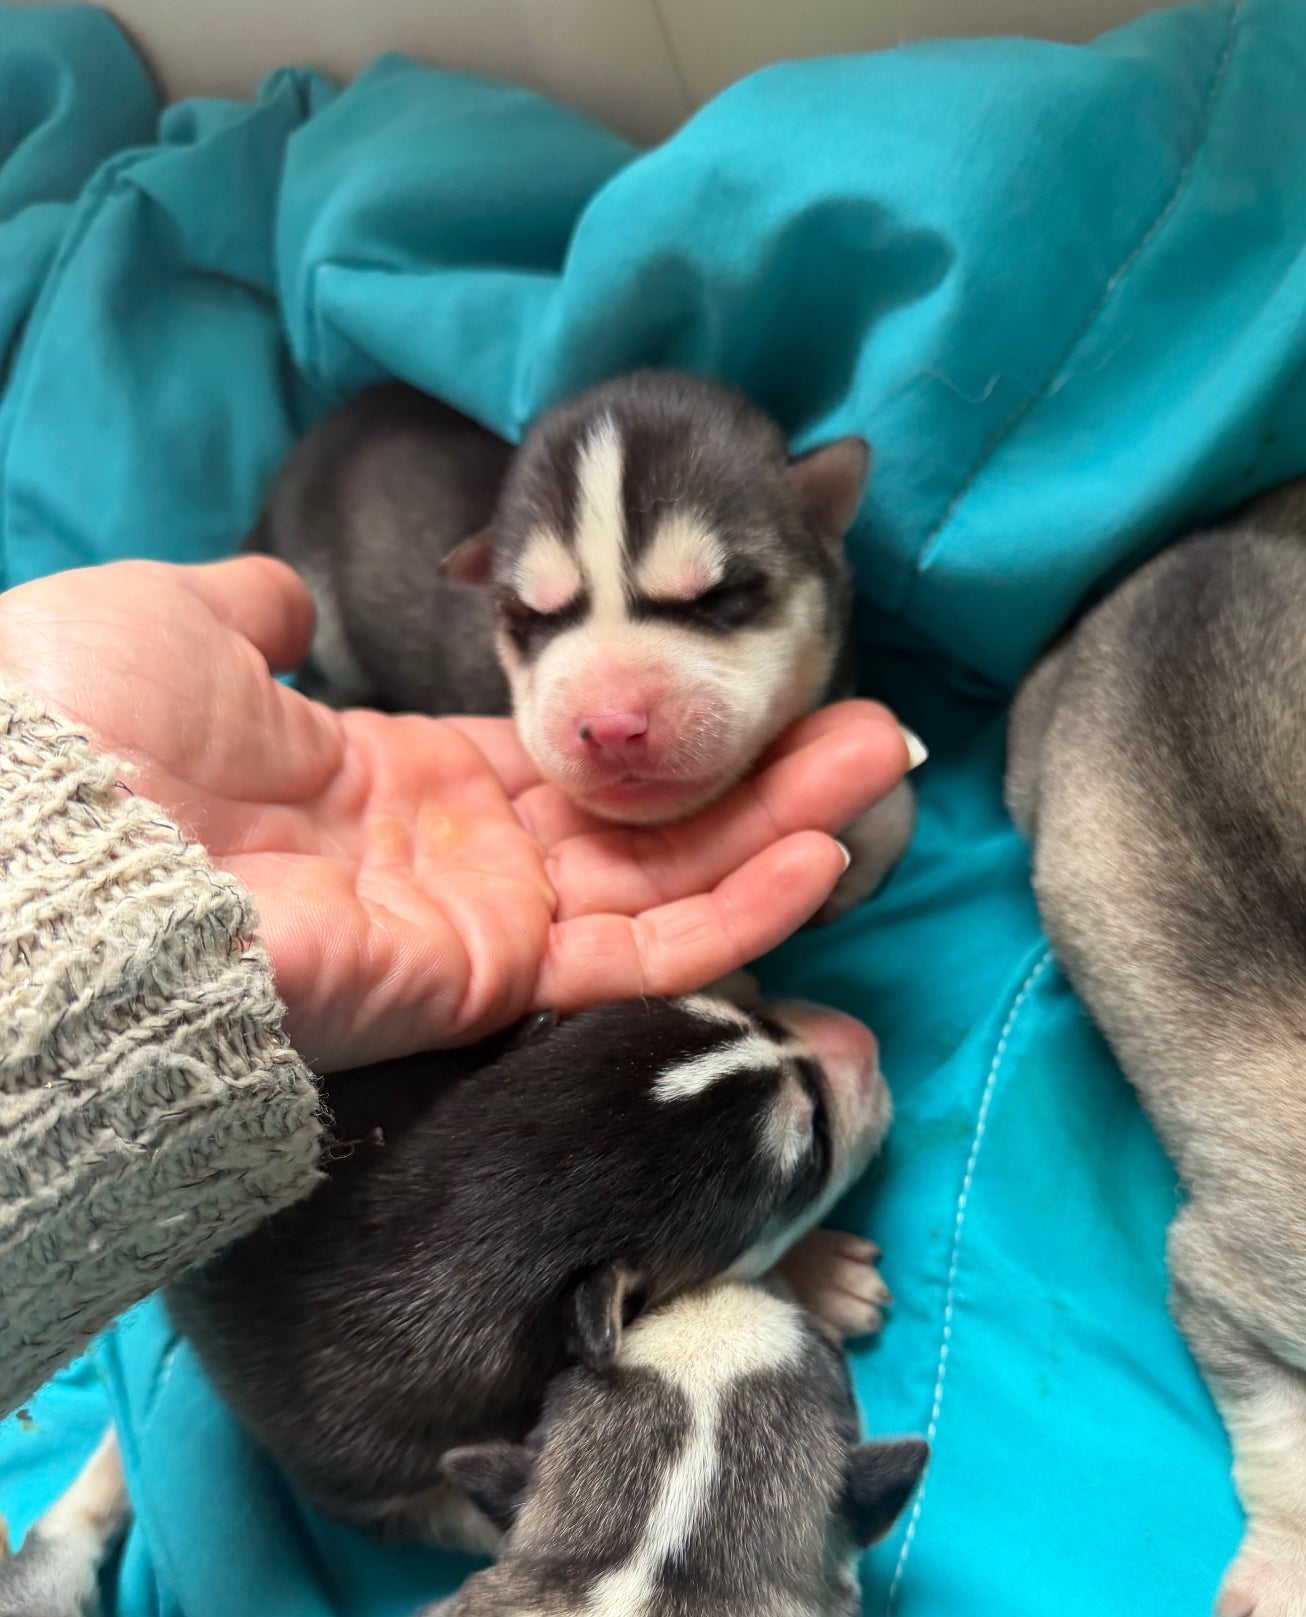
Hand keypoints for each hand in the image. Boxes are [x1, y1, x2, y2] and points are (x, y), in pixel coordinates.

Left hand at [0, 558, 911, 1070]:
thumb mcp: (178, 630)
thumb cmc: (94, 730)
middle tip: (868, 727)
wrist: (52, 847)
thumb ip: (258, 618)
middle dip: (753, 775)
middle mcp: (455, 864)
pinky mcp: (492, 978)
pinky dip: (735, 908)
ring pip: (662, 886)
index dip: (653, 728)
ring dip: (777, 831)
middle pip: (636, 826)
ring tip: (879, 766)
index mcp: (390, 782)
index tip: (744, 682)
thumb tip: (286, 603)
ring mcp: (479, 929)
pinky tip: (824, 853)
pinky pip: (638, 951)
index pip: (557, 765)